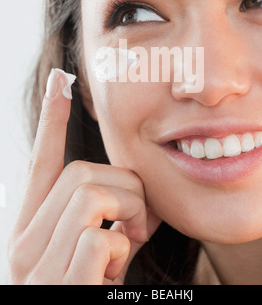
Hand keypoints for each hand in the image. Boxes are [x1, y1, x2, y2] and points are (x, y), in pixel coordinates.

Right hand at [8, 69, 160, 284]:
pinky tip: (116, 274)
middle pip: (81, 173)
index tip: (61, 80)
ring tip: (128, 243)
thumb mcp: (90, 251)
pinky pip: (103, 237)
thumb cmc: (87, 291)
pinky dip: (123, 249)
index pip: (41, 162)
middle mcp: (23, 244)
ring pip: (92, 194)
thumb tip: (129, 189)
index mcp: (31, 229)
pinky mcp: (61, 287)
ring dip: (129, 215)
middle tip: (136, 221)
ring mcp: (37, 269)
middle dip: (125, 188)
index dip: (52, 119)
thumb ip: (100, 217)